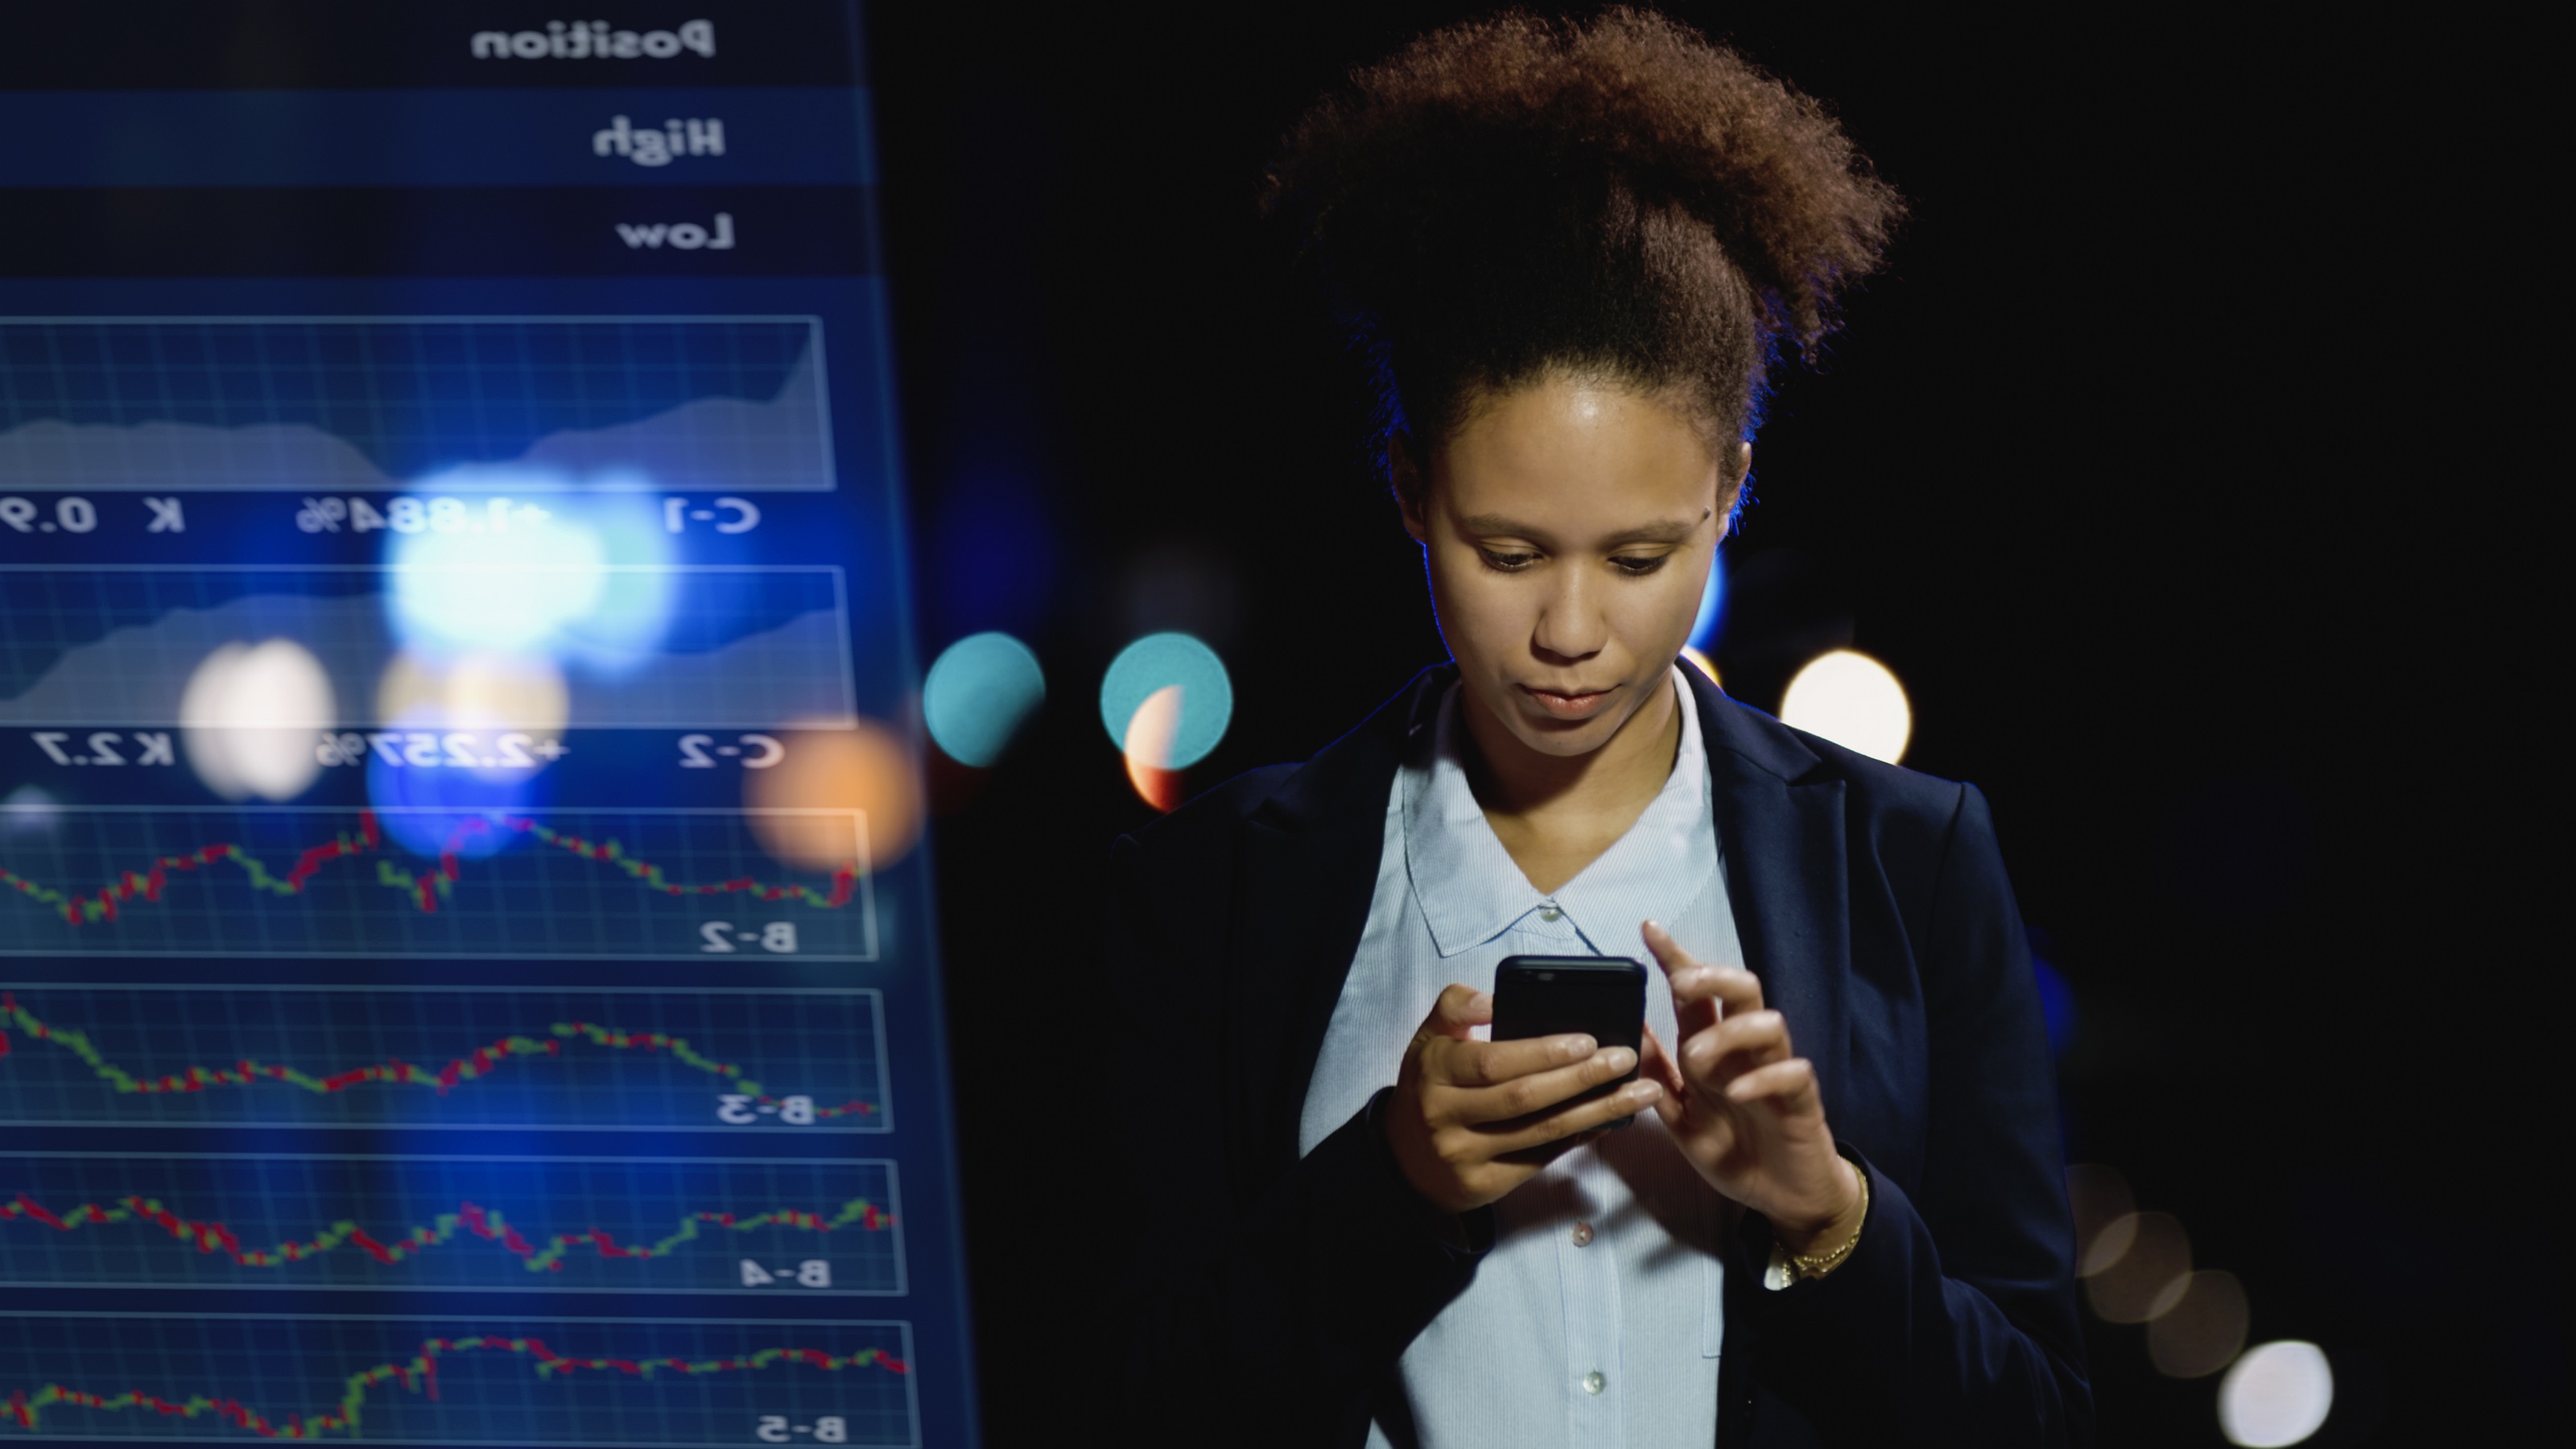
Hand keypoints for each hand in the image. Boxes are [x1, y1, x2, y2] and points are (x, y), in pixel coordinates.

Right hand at [1382, 983, 1666, 1214]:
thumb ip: (1457, 1008)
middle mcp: (1446, 1116)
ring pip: (1541, 1131)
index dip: (1542, 1052)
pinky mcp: (1487, 1184)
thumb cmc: (1430, 1086)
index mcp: (1435, 1072)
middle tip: (1625, 1059)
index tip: (1587, 1039)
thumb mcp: (1429, 1039)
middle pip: (1523, 1098)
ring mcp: (1466, 1155)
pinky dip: (1580, 1137)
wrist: (1407, 1158)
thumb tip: (1494, 1000)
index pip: (1493, 1062)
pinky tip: (1611, 1120)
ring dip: (1596, 1111)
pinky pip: (1541, 1159)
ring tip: (1640, 1092)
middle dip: (1580, 1079)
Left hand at [1636, 922, 1861, 1253]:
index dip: (1676, 959)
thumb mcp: (1681, 1115)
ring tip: (1698, 1060)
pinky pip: (1792, 1072)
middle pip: (1744, 989)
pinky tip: (1737, 1093)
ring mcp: (1776, 1071)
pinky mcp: (1801, 1099)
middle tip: (1683, 983)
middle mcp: (1746, 1052)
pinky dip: (1762, 1078)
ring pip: (1769, 1022)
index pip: (1697, 995)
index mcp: (1714, 1050)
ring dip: (1729, 1033)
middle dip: (1713, 977)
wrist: (1781, 1198)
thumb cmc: (1734, 1151)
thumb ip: (1658, 1075)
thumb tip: (1627, 1029)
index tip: (1648, 929)